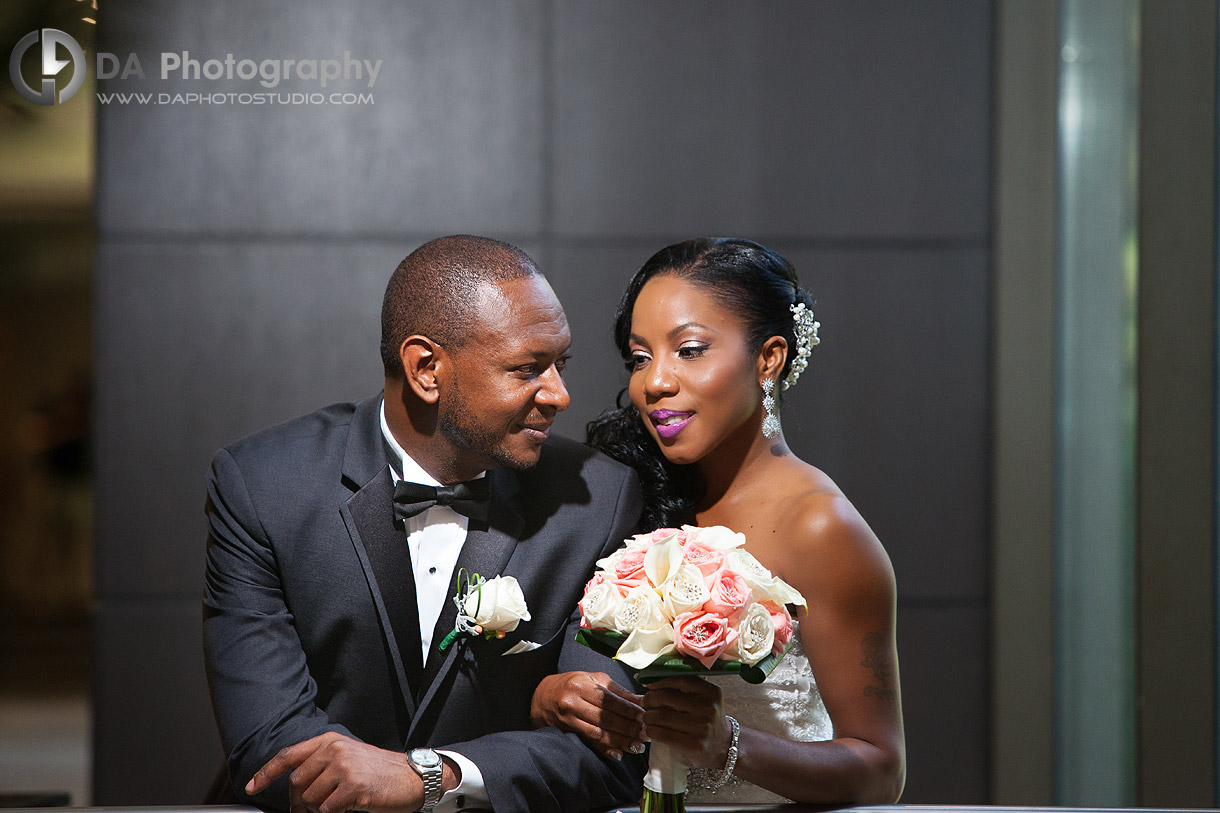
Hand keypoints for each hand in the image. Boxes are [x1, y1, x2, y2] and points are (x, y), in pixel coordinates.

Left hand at [245, 732, 430, 812]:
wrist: (412, 776)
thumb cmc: (380, 770)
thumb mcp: (349, 757)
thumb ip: (321, 765)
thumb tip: (296, 791)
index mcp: (331, 741)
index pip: (289, 755)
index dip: (266, 773)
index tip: (251, 786)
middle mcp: (335, 750)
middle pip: (297, 783)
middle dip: (300, 802)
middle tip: (314, 809)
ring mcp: (344, 768)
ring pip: (310, 800)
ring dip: (319, 810)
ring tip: (338, 805)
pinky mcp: (353, 788)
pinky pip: (327, 810)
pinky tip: (349, 807)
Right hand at [530, 671, 646, 759]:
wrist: (542, 697)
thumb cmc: (571, 685)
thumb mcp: (592, 679)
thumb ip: (616, 690)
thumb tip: (640, 700)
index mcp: (581, 685)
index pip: (609, 700)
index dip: (628, 709)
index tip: (645, 716)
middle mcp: (572, 702)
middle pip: (605, 718)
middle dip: (628, 727)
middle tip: (645, 734)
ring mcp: (568, 719)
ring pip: (598, 732)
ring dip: (620, 740)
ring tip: (637, 745)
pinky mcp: (567, 732)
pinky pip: (589, 742)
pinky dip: (605, 749)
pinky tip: (618, 753)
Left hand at [642, 677, 731, 769]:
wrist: (722, 745)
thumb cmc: (704, 717)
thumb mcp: (703, 698)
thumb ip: (682, 686)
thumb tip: (647, 678)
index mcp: (711, 692)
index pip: (679, 679)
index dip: (659, 681)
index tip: (648, 685)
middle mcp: (708, 708)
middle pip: (666, 697)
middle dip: (650, 698)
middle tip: (646, 702)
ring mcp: (702, 727)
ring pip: (661, 716)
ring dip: (648, 716)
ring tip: (648, 717)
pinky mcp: (694, 744)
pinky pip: (662, 734)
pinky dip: (651, 730)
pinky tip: (652, 729)